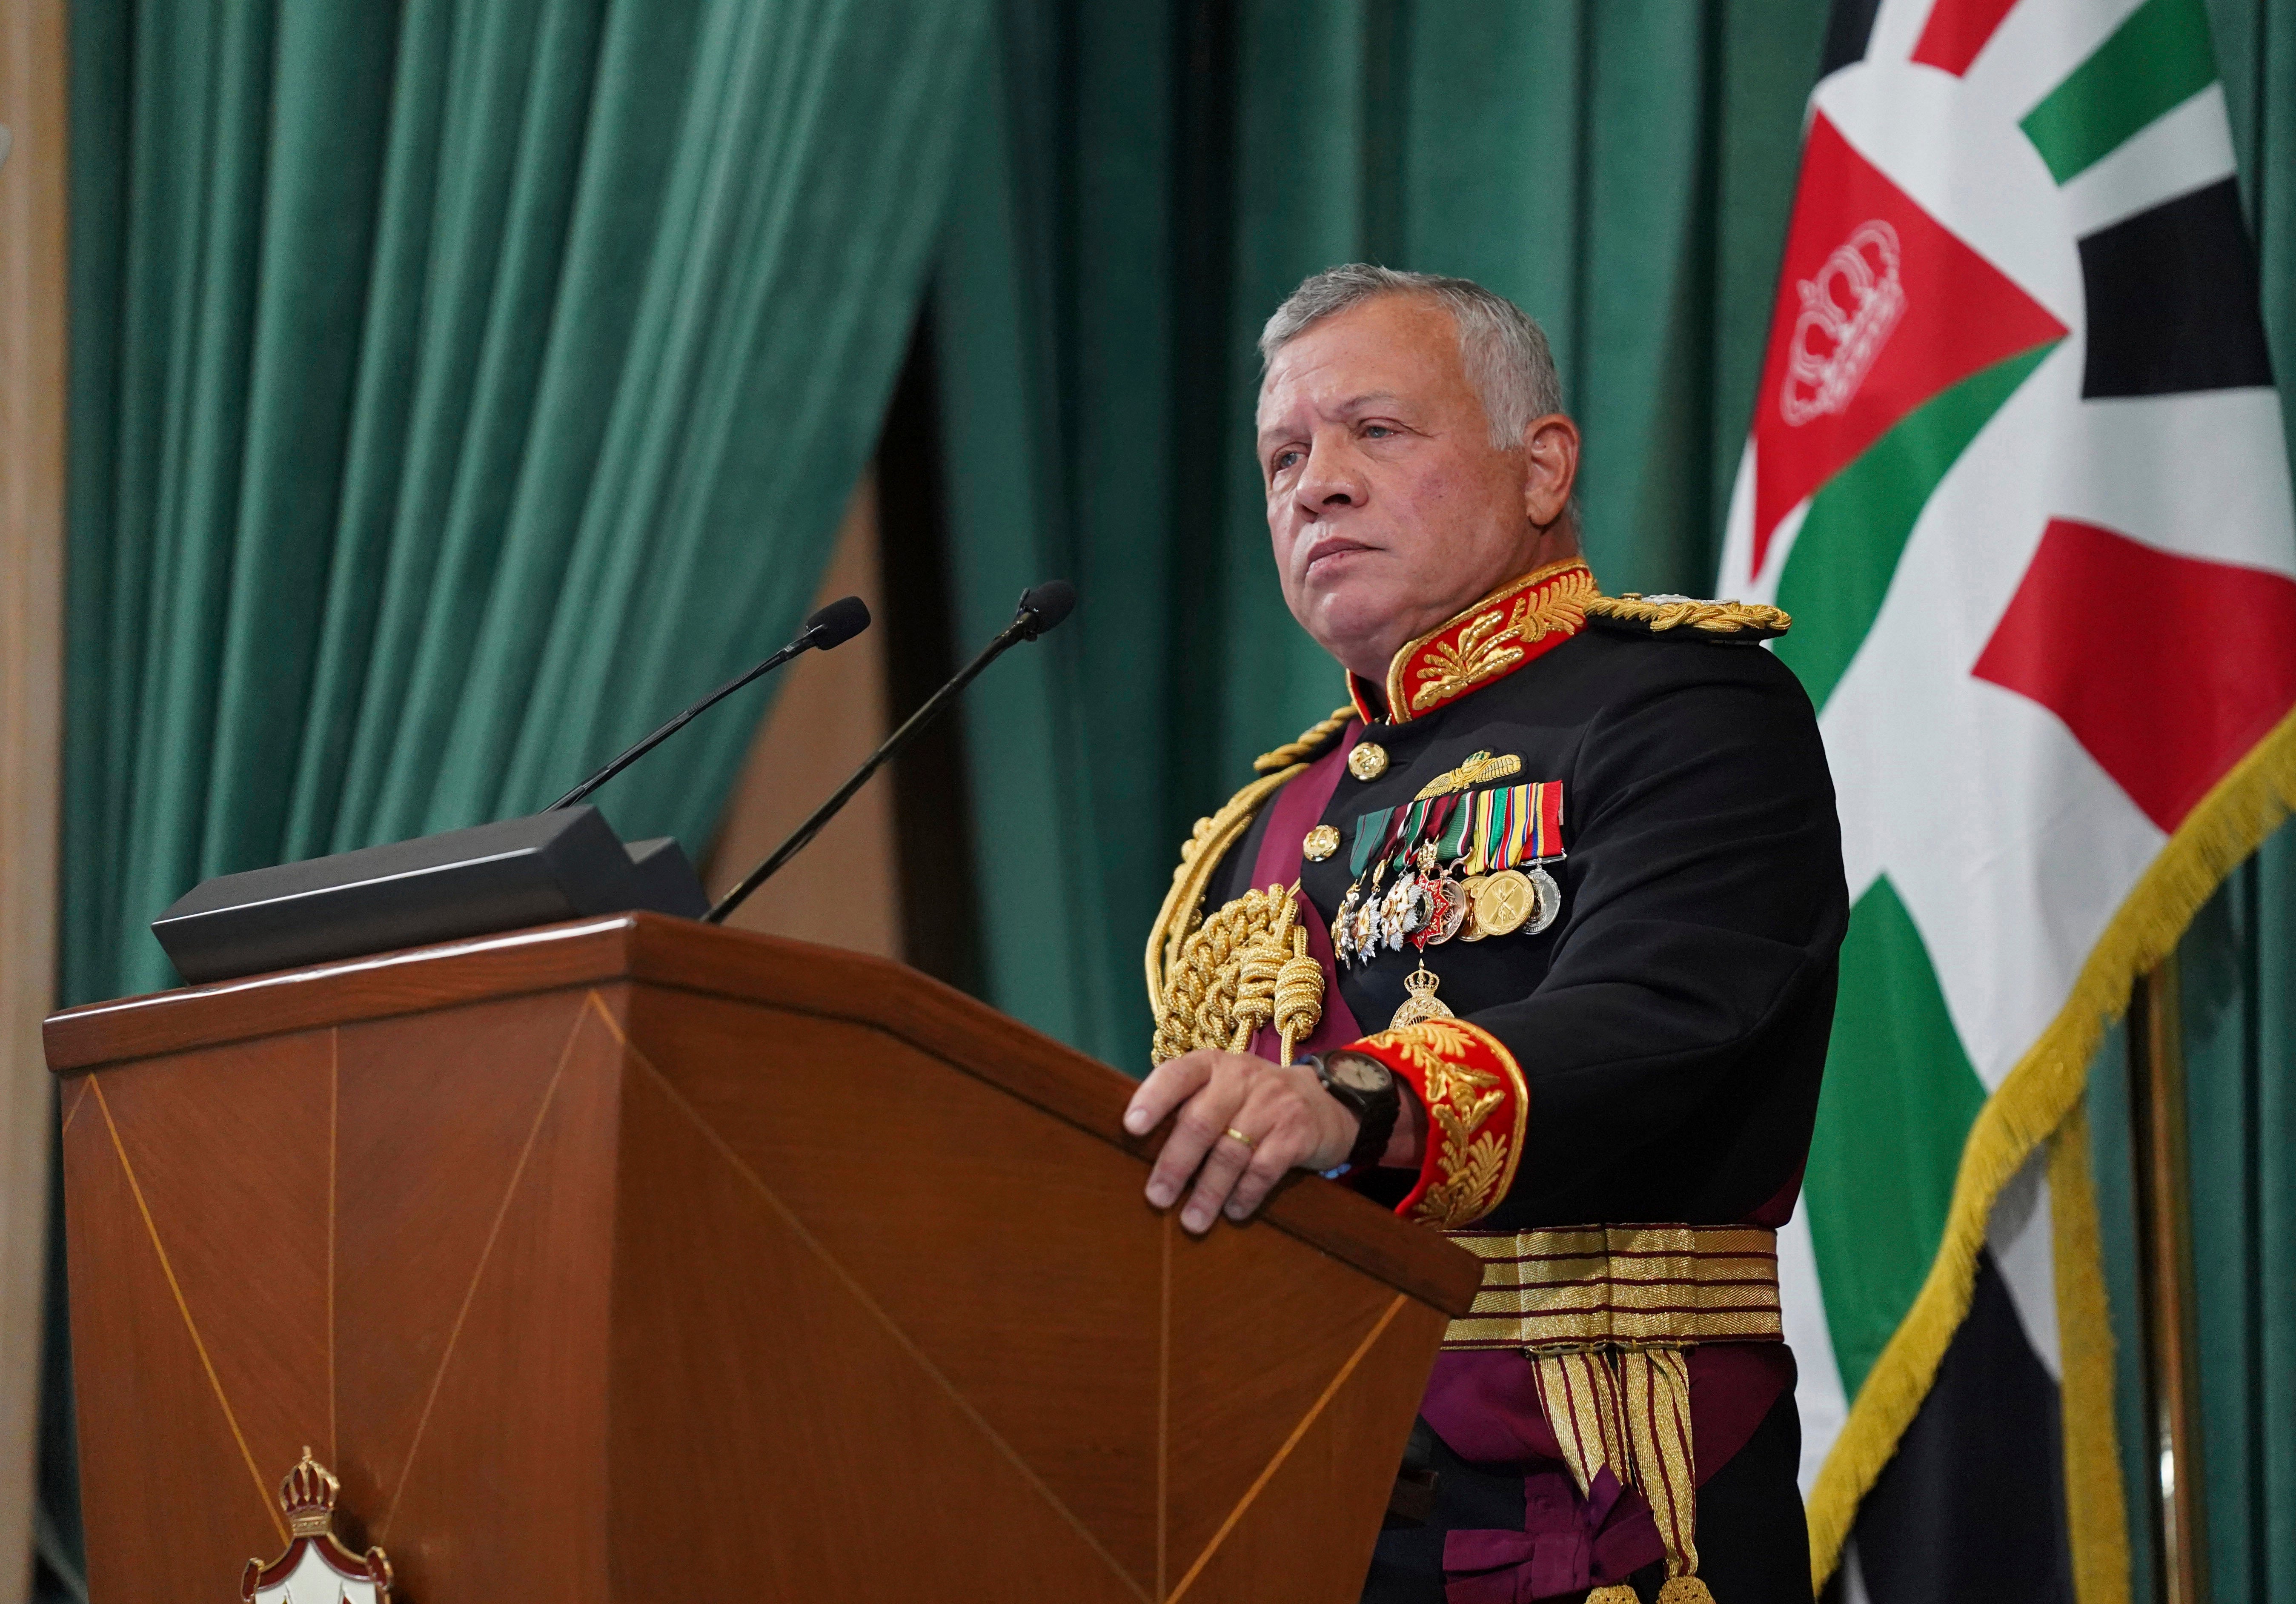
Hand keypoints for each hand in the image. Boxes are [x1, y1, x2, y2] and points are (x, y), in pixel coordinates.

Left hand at [1122, 1049, 1359, 1232]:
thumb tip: (1139, 1154)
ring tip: (1192, 1220)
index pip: (1177, 1074)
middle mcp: (1242, 1077)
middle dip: (1175, 1164)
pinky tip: (1233, 1211)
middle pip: (1201, 1122)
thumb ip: (1189, 1108)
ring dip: (1208, 1191)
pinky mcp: (1297, 1132)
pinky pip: (1264, 1169)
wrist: (1324, 1103)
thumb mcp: (1222, 1090)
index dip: (1153, 1099)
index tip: (1132, 1127)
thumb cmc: (1252, 1103)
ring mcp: (1273, 1103)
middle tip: (1157, 1198)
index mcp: (1213, 1065)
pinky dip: (1245, 1195)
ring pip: (1231, 1152)